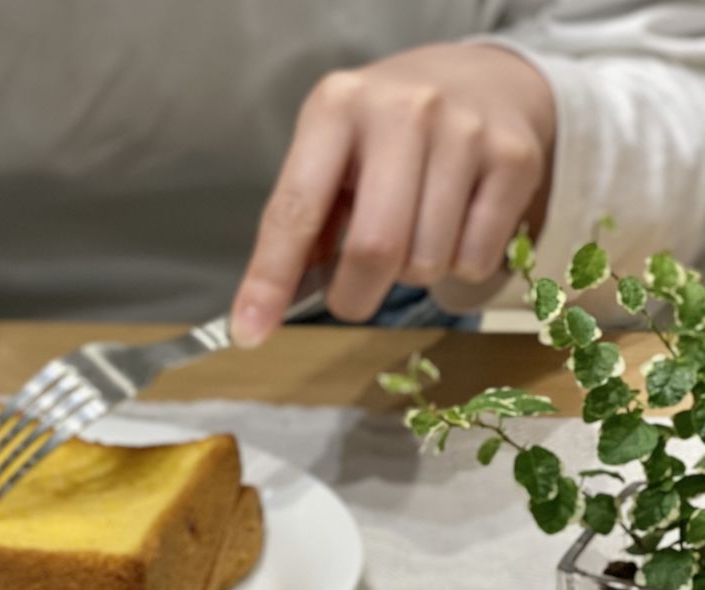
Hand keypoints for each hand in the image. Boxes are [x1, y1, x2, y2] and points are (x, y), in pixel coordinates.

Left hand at [231, 44, 555, 344]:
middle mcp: (403, 111)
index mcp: (337, 109)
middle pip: (375, 250)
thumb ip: (301, 227)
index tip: (250, 332)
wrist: (479, 82)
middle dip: (355, 296)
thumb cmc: (382, 139)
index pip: (296, 210)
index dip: (271, 279)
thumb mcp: (329, 158)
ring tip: (413, 233)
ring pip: (427, 262)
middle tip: (353, 293)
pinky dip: (457, 266)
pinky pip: (475, 259)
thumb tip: (264, 313)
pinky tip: (454, 226)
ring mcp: (466, 131)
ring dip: (411, 275)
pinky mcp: (516, 160)